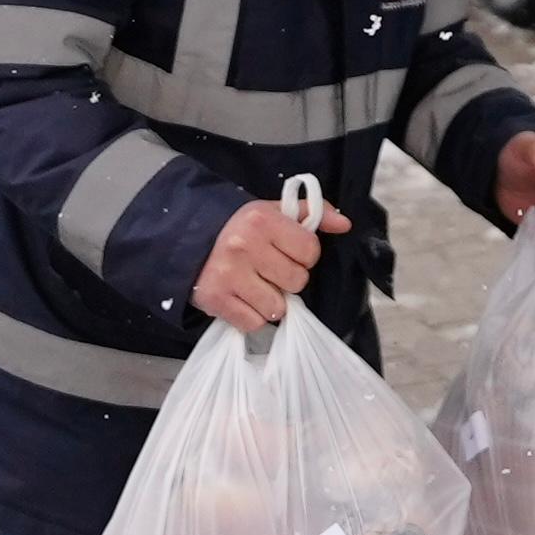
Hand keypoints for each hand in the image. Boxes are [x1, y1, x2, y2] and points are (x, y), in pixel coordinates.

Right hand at [191, 194, 349, 333]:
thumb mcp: (273, 211)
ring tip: (257, 286)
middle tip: (270, 271)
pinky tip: (244, 299)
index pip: (310, 251)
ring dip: (272, 302)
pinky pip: (255, 323)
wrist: (189, 241)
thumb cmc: (239, 228)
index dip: (305, 256)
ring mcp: (229, 275)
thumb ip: (312, 214)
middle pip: (297, 282)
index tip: (289, 253)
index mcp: (263, 220)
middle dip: (288, 280)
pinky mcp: (216, 299)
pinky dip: (253, 317)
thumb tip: (345, 224)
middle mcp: (245, 246)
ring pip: (278, 308)